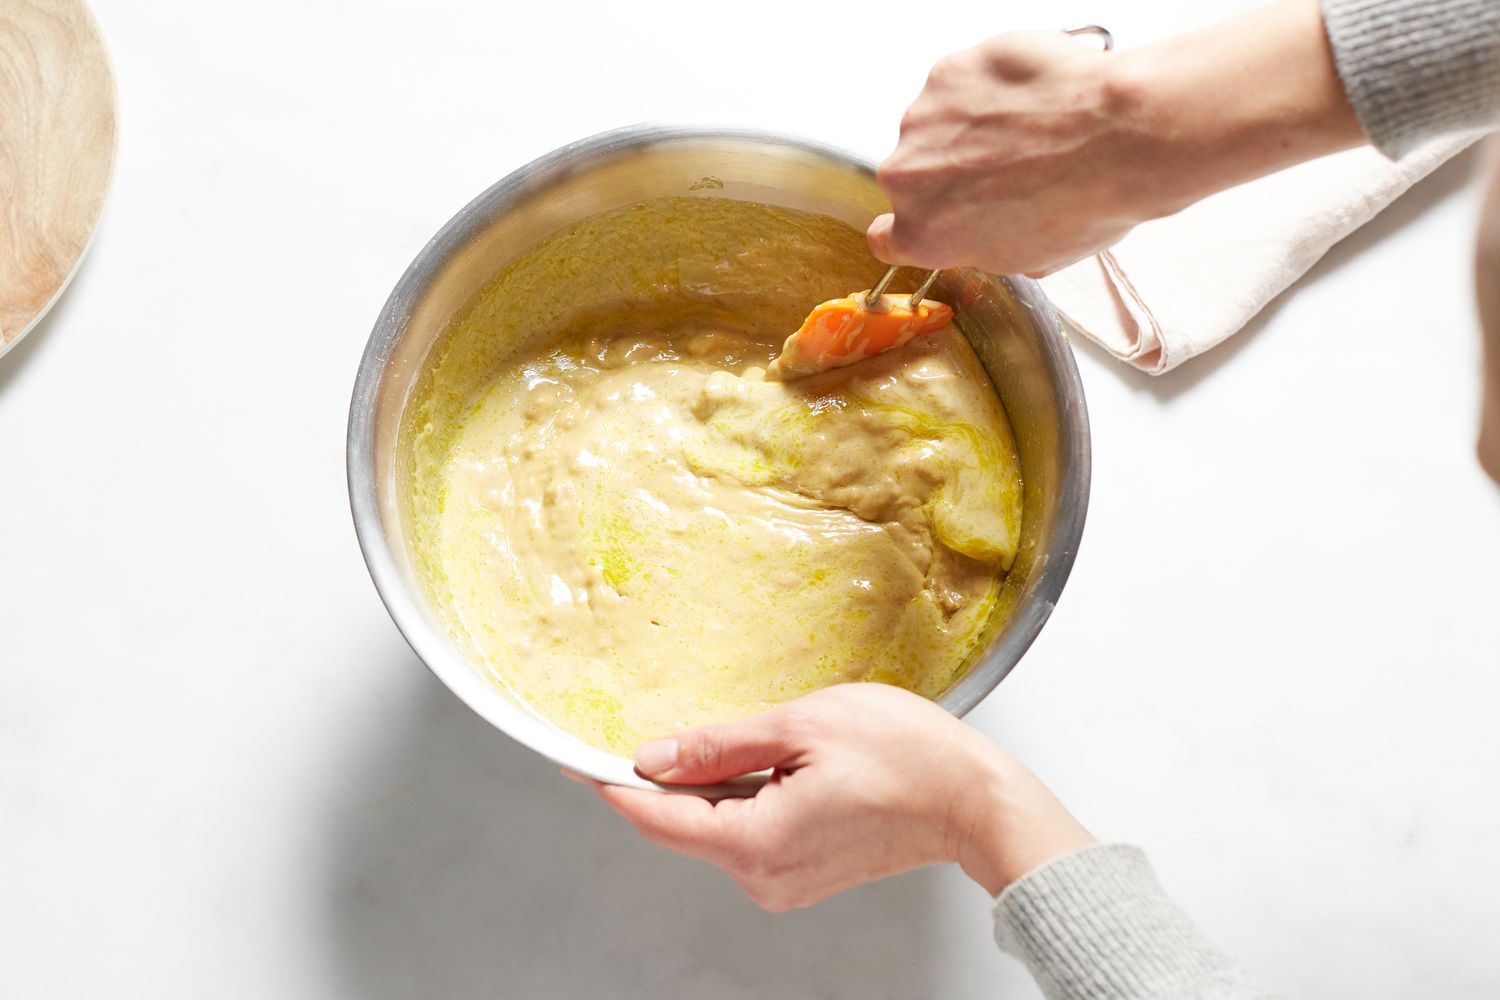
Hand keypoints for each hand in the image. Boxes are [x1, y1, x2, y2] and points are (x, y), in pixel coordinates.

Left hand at [576, 684, 1093, 910]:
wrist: (975, 800)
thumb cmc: (907, 756)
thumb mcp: (802, 725)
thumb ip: (720, 744)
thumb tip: (655, 756)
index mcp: (756, 841)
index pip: (656, 817)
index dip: (611, 783)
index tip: (576, 757)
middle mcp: (763, 875)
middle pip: (683, 823)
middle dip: (666, 775)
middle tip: (659, 722)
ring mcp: (784, 881)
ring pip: (716, 826)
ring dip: (712, 782)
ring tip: (755, 736)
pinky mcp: (802, 874)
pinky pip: (749, 832)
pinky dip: (743, 797)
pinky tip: (771, 762)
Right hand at [868, 0, 1365, 276]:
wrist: (1120, 137)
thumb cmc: (1086, 202)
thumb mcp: (1034, 256)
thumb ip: (986, 243)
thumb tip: (994, 231)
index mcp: (924, 235)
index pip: (886, 236)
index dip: (914, 223)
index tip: (936, 215)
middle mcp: (907, 178)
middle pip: (914, 172)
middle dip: (951, 167)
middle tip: (1006, 163)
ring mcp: (923, 117)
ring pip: (937, 123)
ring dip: (971, 123)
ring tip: (1028, 125)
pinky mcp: (949, 70)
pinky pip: (962, 79)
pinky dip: (989, 84)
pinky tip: (1031, 94)